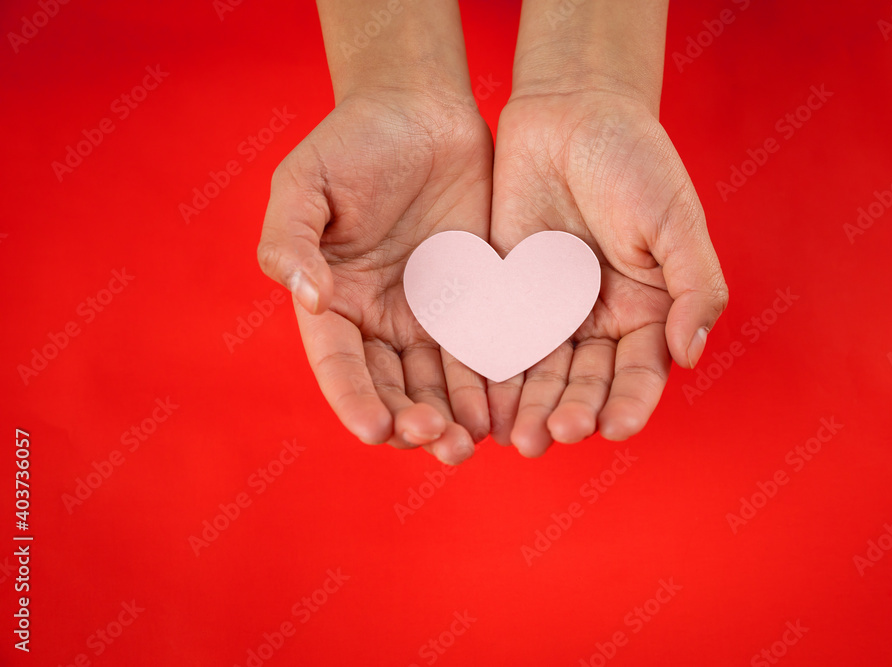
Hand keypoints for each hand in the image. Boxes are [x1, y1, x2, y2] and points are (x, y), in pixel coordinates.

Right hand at [257, 90, 492, 464]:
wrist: (421, 112)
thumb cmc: (352, 142)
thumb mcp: (304, 182)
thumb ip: (291, 240)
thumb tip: (307, 298)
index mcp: (333, 303)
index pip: (339, 364)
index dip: (355, 400)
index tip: (375, 430)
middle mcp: (380, 322)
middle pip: (394, 388)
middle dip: (413, 422)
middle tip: (438, 441)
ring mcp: (431, 316)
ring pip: (441, 384)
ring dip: (454, 418)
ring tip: (471, 442)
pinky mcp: (477, 303)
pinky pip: (484, 352)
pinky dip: (493, 385)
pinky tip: (506, 409)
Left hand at [488, 91, 727, 456]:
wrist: (572, 111)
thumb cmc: (637, 160)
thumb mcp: (676, 221)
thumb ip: (694, 288)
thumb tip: (690, 354)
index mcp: (647, 310)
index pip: (639, 372)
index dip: (630, 403)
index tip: (614, 428)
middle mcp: (598, 321)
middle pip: (585, 382)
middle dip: (571, 412)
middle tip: (552, 436)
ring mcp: (550, 311)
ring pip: (539, 373)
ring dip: (530, 407)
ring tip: (519, 438)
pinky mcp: (506, 294)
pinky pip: (498, 339)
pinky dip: (492, 372)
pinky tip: (482, 401)